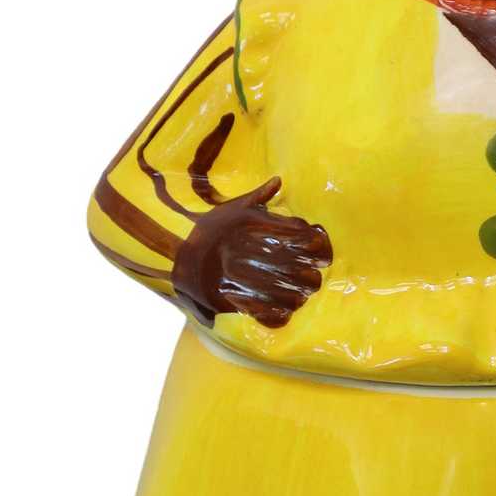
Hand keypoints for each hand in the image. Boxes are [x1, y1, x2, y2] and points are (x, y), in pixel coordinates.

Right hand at [170, 177, 331, 328]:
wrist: (176, 255)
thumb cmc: (209, 230)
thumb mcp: (232, 209)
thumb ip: (258, 197)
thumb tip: (278, 180)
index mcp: (256, 227)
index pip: (303, 236)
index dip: (318, 247)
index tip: (319, 253)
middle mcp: (254, 252)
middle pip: (302, 272)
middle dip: (311, 277)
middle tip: (312, 278)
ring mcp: (245, 279)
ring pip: (291, 296)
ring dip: (299, 297)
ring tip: (300, 296)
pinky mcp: (236, 301)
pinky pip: (270, 314)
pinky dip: (281, 315)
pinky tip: (283, 310)